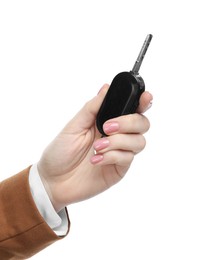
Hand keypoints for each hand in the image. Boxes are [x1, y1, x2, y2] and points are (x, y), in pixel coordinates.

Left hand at [37, 84, 152, 211]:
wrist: (53, 180)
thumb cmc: (60, 151)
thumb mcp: (74, 125)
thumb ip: (93, 108)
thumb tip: (106, 87)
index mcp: (107, 121)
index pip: (132, 109)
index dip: (142, 101)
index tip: (144, 97)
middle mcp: (117, 136)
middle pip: (142, 123)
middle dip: (129, 122)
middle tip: (107, 127)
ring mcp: (119, 153)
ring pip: (139, 142)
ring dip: (118, 141)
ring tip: (97, 147)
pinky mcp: (119, 169)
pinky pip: (127, 158)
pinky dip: (112, 156)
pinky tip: (96, 160)